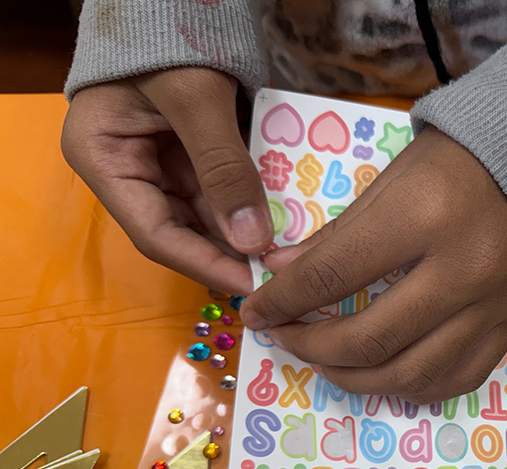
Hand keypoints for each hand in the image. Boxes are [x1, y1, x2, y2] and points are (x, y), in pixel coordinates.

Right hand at [62, 67, 271, 294]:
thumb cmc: (171, 36)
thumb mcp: (196, 100)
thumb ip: (223, 168)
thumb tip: (252, 242)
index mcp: (105, 160)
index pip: (155, 234)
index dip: (205, 264)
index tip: (252, 283)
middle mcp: (130, 169)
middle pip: (185, 230)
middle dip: (233, 251)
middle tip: (281, 272)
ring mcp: (162, 160)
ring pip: (209, 214)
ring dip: (247, 231)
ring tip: (290, 251)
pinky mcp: (193, 151)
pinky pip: (225, 187)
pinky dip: (253, 202)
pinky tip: (286, 219)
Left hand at [241, 126, 506, 402]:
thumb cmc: (458, 163)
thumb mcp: (389, 182)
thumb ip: (335, 237)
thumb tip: (280, 277)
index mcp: (422, 217)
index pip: (335, 274)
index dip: (285, 299)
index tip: (256, 311)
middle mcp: (461, 270)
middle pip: (371, 337)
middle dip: (312, 347)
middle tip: (286, 339)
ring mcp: (491, 306)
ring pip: (412, 373)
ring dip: (355, 378)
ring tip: (327, 364)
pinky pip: (458, 379)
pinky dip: (413, 387)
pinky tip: (386, 374)